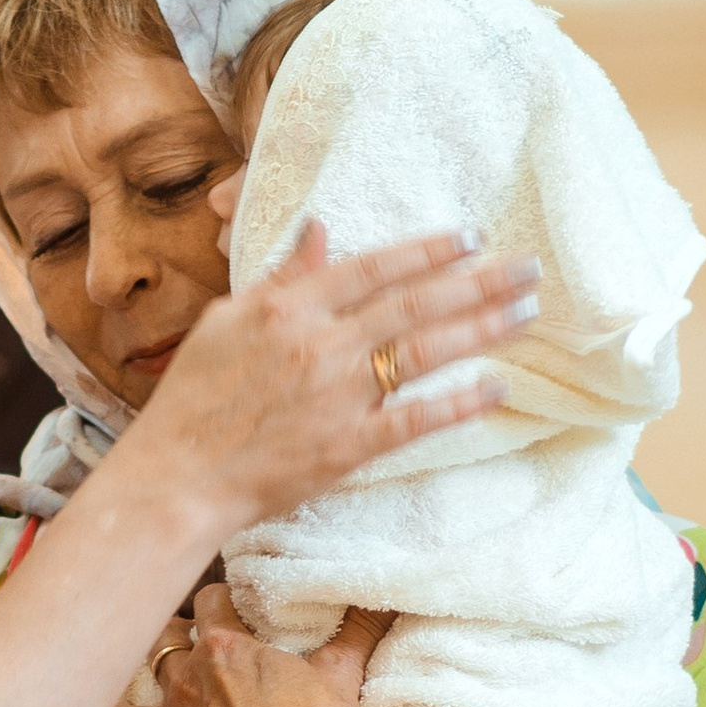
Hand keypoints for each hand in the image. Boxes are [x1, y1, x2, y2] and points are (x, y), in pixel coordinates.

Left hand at [78, 593, 414, 706]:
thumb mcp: (343, 673)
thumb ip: (356, 630)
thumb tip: (381, 599)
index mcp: (224, 651)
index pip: (208, 606)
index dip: (214, 602)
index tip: (218, 604)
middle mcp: (188, 687)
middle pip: (159, 653)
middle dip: (160, 646)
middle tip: (161, 644)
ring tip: (76, 705)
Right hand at [127, 222, 539, 533]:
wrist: (179, 475)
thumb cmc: (194, 398)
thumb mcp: (227, 320)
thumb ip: (282, 277)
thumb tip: (320, 231)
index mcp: (289, 308)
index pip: (374, 268)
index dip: (426, 250)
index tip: (470, 237)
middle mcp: (321, 344)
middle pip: (414, 303)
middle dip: (477, 282)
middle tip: (526, 267)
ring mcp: (338, 396)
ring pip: (424, 352)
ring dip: (481, 329)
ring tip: (525, 313)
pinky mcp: (349, 446)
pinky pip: (416, 420)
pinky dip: (459, 404)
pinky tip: (497, 388)